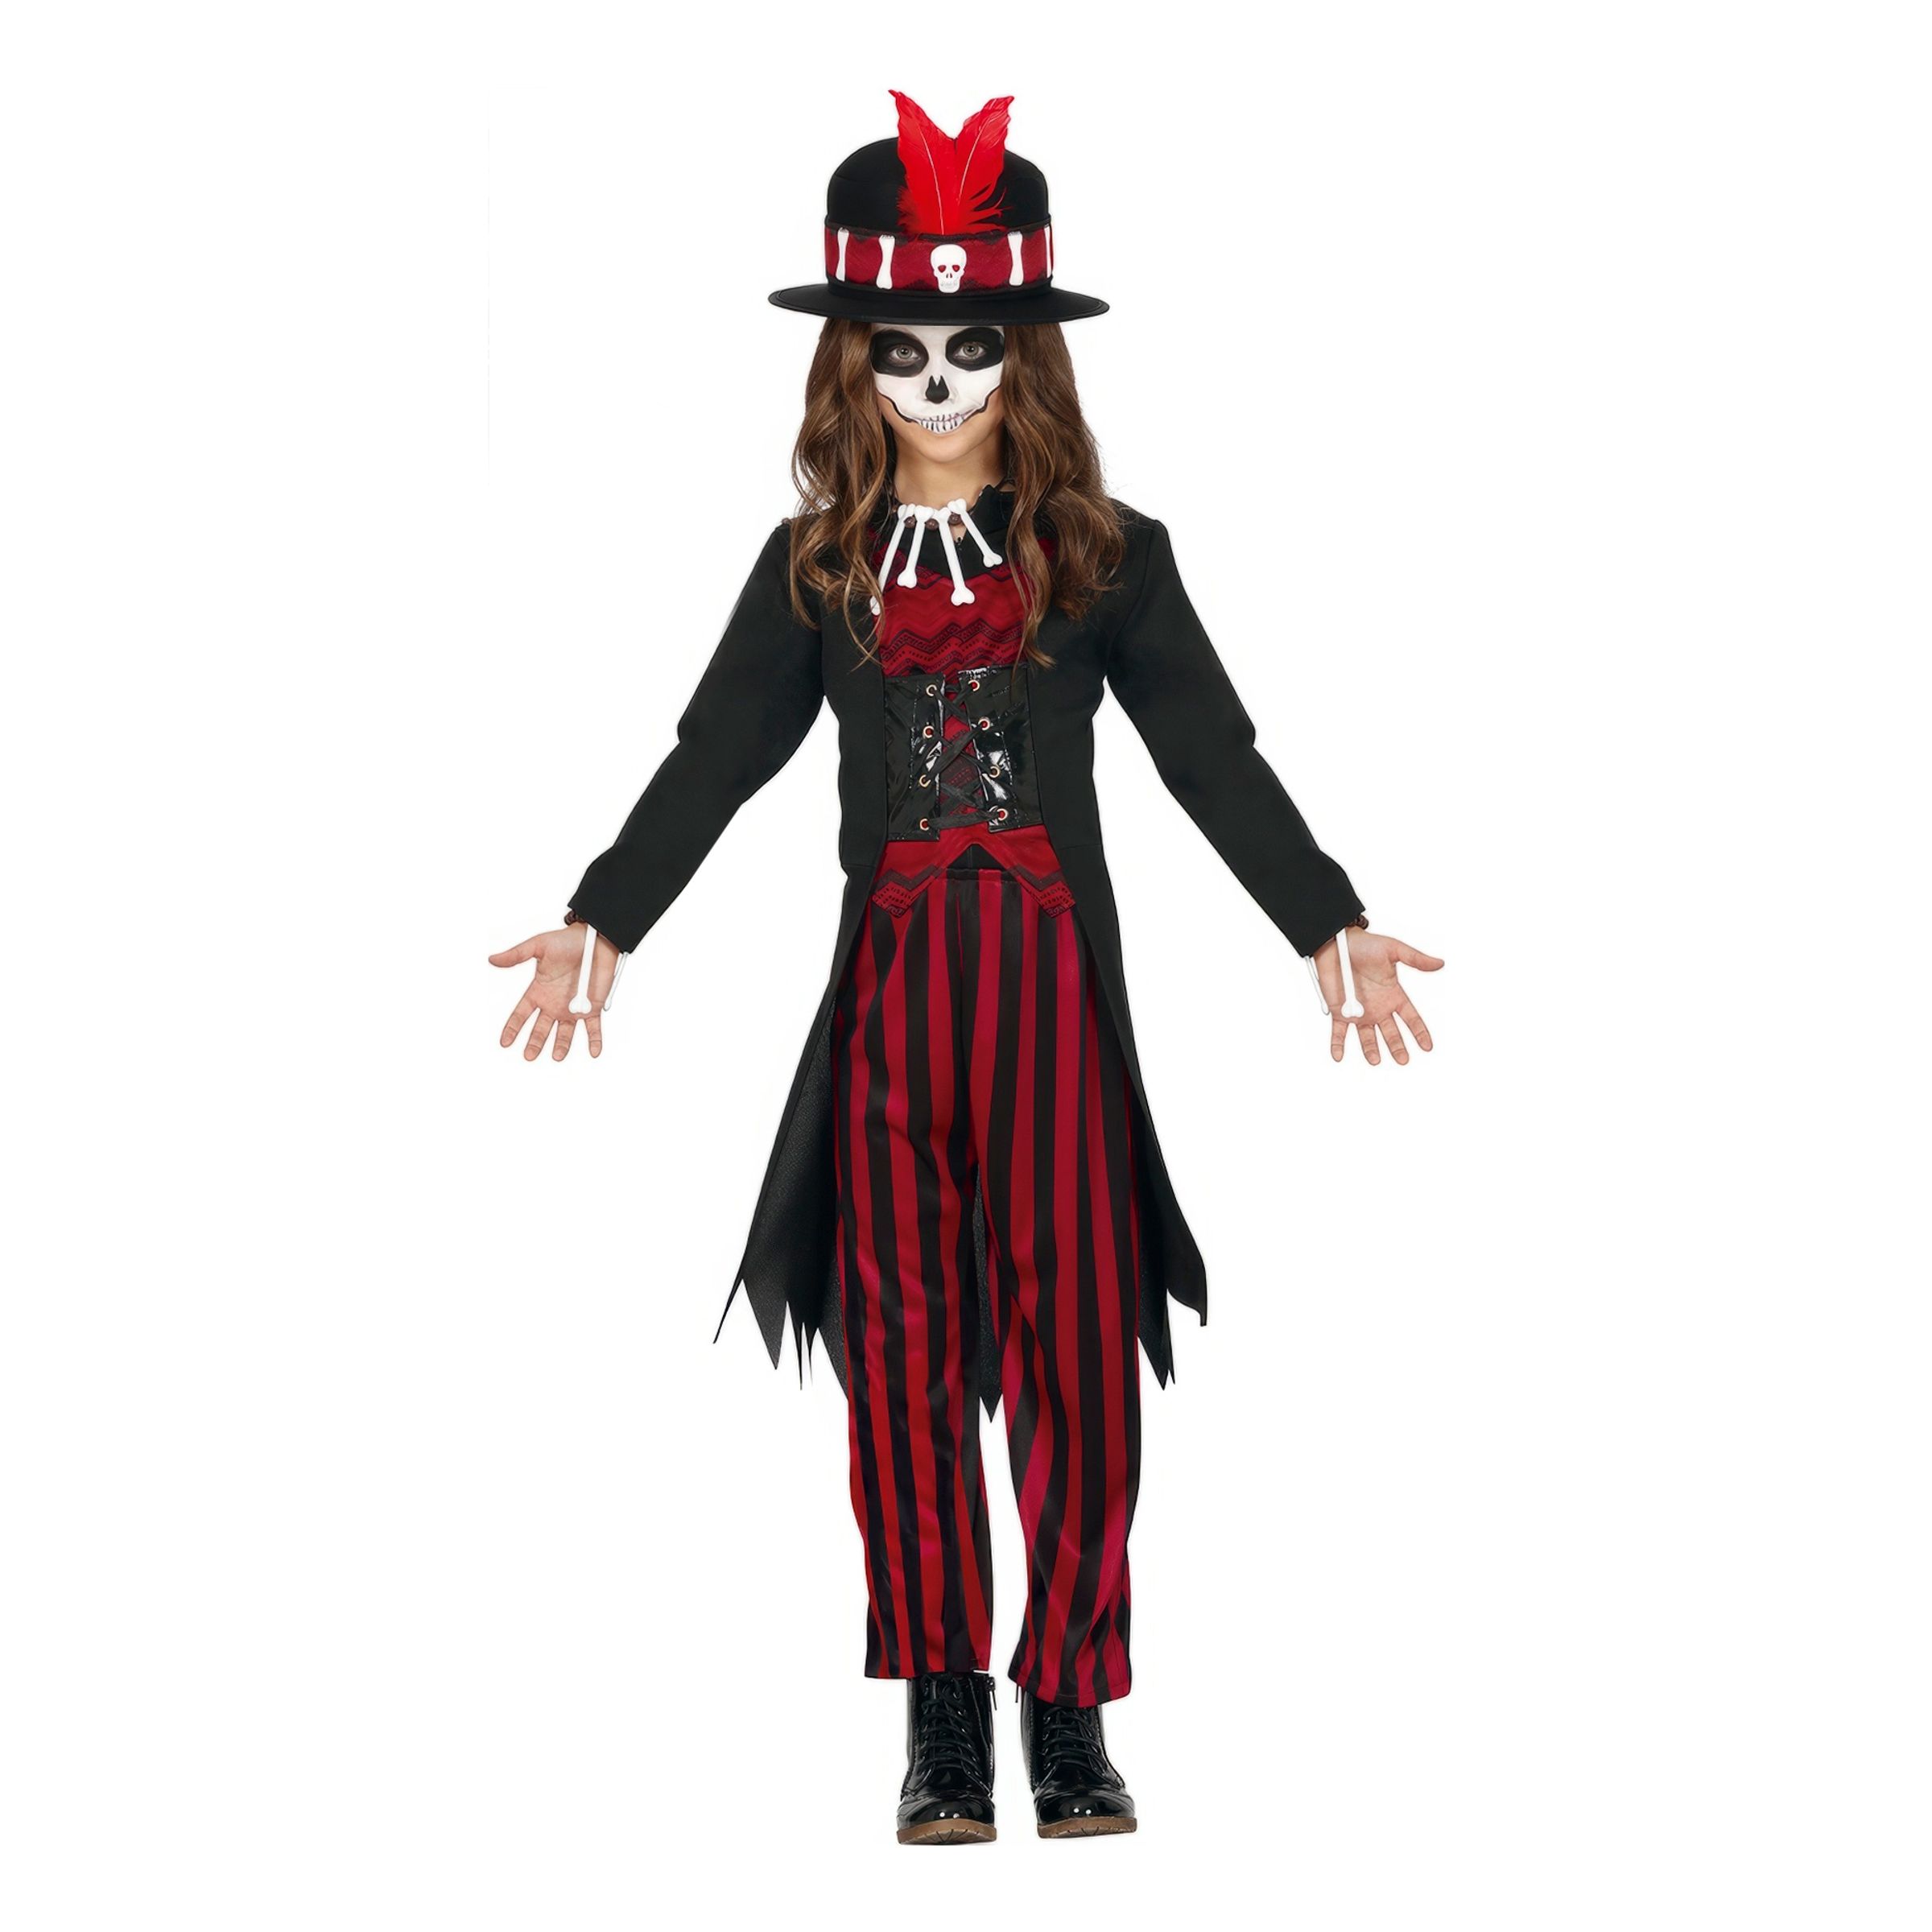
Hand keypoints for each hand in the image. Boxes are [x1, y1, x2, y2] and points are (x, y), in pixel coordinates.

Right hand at [490, 926, 620, 1061]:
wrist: (595, 940)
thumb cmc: (566, 941)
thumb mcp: (539, 946)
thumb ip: (517, 955)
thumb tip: (493, 959)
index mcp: (539, 991)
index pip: (522, 1013)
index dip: (513, 1028)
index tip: (505, 1042)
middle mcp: (554, 1003)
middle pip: (541, 1028)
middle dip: (535, 1043)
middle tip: (529, 1056)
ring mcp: (573, 1007)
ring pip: (565, 1033)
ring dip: (562, 1045)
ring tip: (557, 1056)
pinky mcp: (593, 1008)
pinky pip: (593, 1028)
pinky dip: (594, 1040)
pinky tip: (594, 1052)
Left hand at [1313, 928, 1442, 1065]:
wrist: (1336, 944)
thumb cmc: (1365, 945)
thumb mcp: (1393, 950)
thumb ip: (1415, 959)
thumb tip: (1439, 963)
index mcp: (1393, 995)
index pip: (1410, 1018)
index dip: (1419, 1032)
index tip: (1427, 1047)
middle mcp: (1378, 1007)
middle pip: (1391, 1032)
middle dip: (1397, 1046)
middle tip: (1403, 1059)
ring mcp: (1359, 1012)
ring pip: (1366, 1037)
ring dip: (1370, 1049)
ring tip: (1375, 1060)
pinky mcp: (1340, 1012)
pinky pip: (1338, 1033)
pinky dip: (1337, 1044)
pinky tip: (1338, 1056)